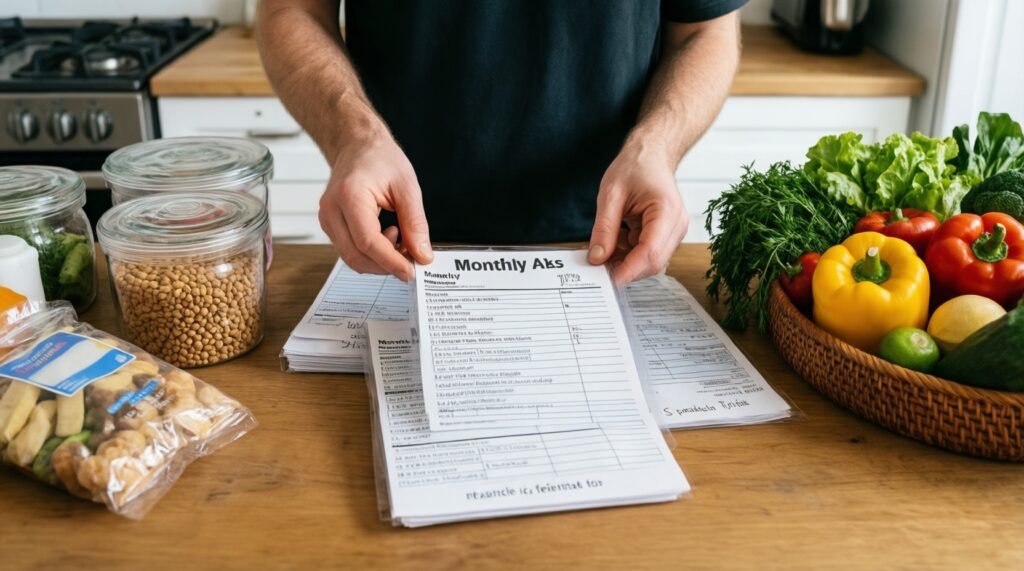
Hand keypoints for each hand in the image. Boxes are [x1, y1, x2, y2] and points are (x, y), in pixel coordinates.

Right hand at [319, 134, 432, 280]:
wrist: (357, 145)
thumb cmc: (379, 158)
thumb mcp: (407, 187)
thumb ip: (415, 224)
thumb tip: (422, 255)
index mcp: (349, 196)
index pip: (367, 242)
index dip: (391, 262)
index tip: (411, 270)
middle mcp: (331, 210)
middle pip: (356, 256)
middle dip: (386, 266)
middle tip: (411, 260)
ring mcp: (327, 219)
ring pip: (351, 258)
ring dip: (379, 261)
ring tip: (401, 240)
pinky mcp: (330, 226)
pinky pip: (350, 250)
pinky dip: (371, 254)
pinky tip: (387, 237)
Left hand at [588, 141, 687, 284]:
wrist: (651, 155)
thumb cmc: (636, 167)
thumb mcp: (611, 193)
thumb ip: (604, 228)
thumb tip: (597, 258)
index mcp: (666, 211)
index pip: (650, 253)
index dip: (629, 271)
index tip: (608, 281)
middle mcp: (677, 225)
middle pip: (653, 263)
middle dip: (625, 268)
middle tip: (598, 264)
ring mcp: (674, 232)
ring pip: (650, 262)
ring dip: (626, 260)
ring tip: (608, 241)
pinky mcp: (667, 236)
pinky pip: (648, 254)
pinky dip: (629, 253)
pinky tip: (618, 237)